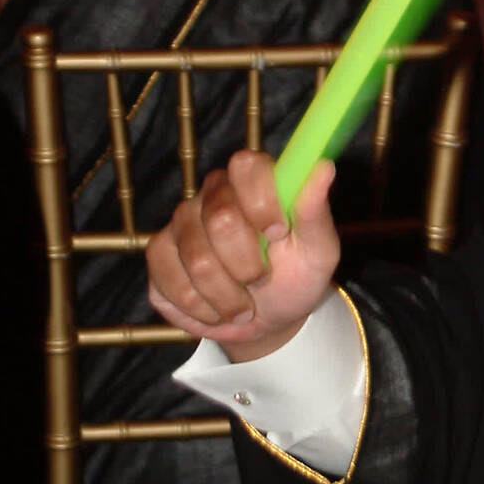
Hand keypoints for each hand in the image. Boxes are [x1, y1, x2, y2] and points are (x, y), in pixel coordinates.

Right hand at [147, 150, 340, 362]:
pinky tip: (215, 308)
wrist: (268, 319)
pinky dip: (200, 307)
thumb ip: (315, 211)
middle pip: (220, 218)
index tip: (278, 232)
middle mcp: (213, 193)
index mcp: (254, 182)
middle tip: (261, 279)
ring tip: (243, 304)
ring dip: (227, 295)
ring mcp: (181, 222)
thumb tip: (324, 168)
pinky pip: (170, 279)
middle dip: (247, 264)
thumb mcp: (318, 251)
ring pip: (197, 258)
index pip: (246, 165)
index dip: (260, 200)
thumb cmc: (296, 276)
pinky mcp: (159, 254)